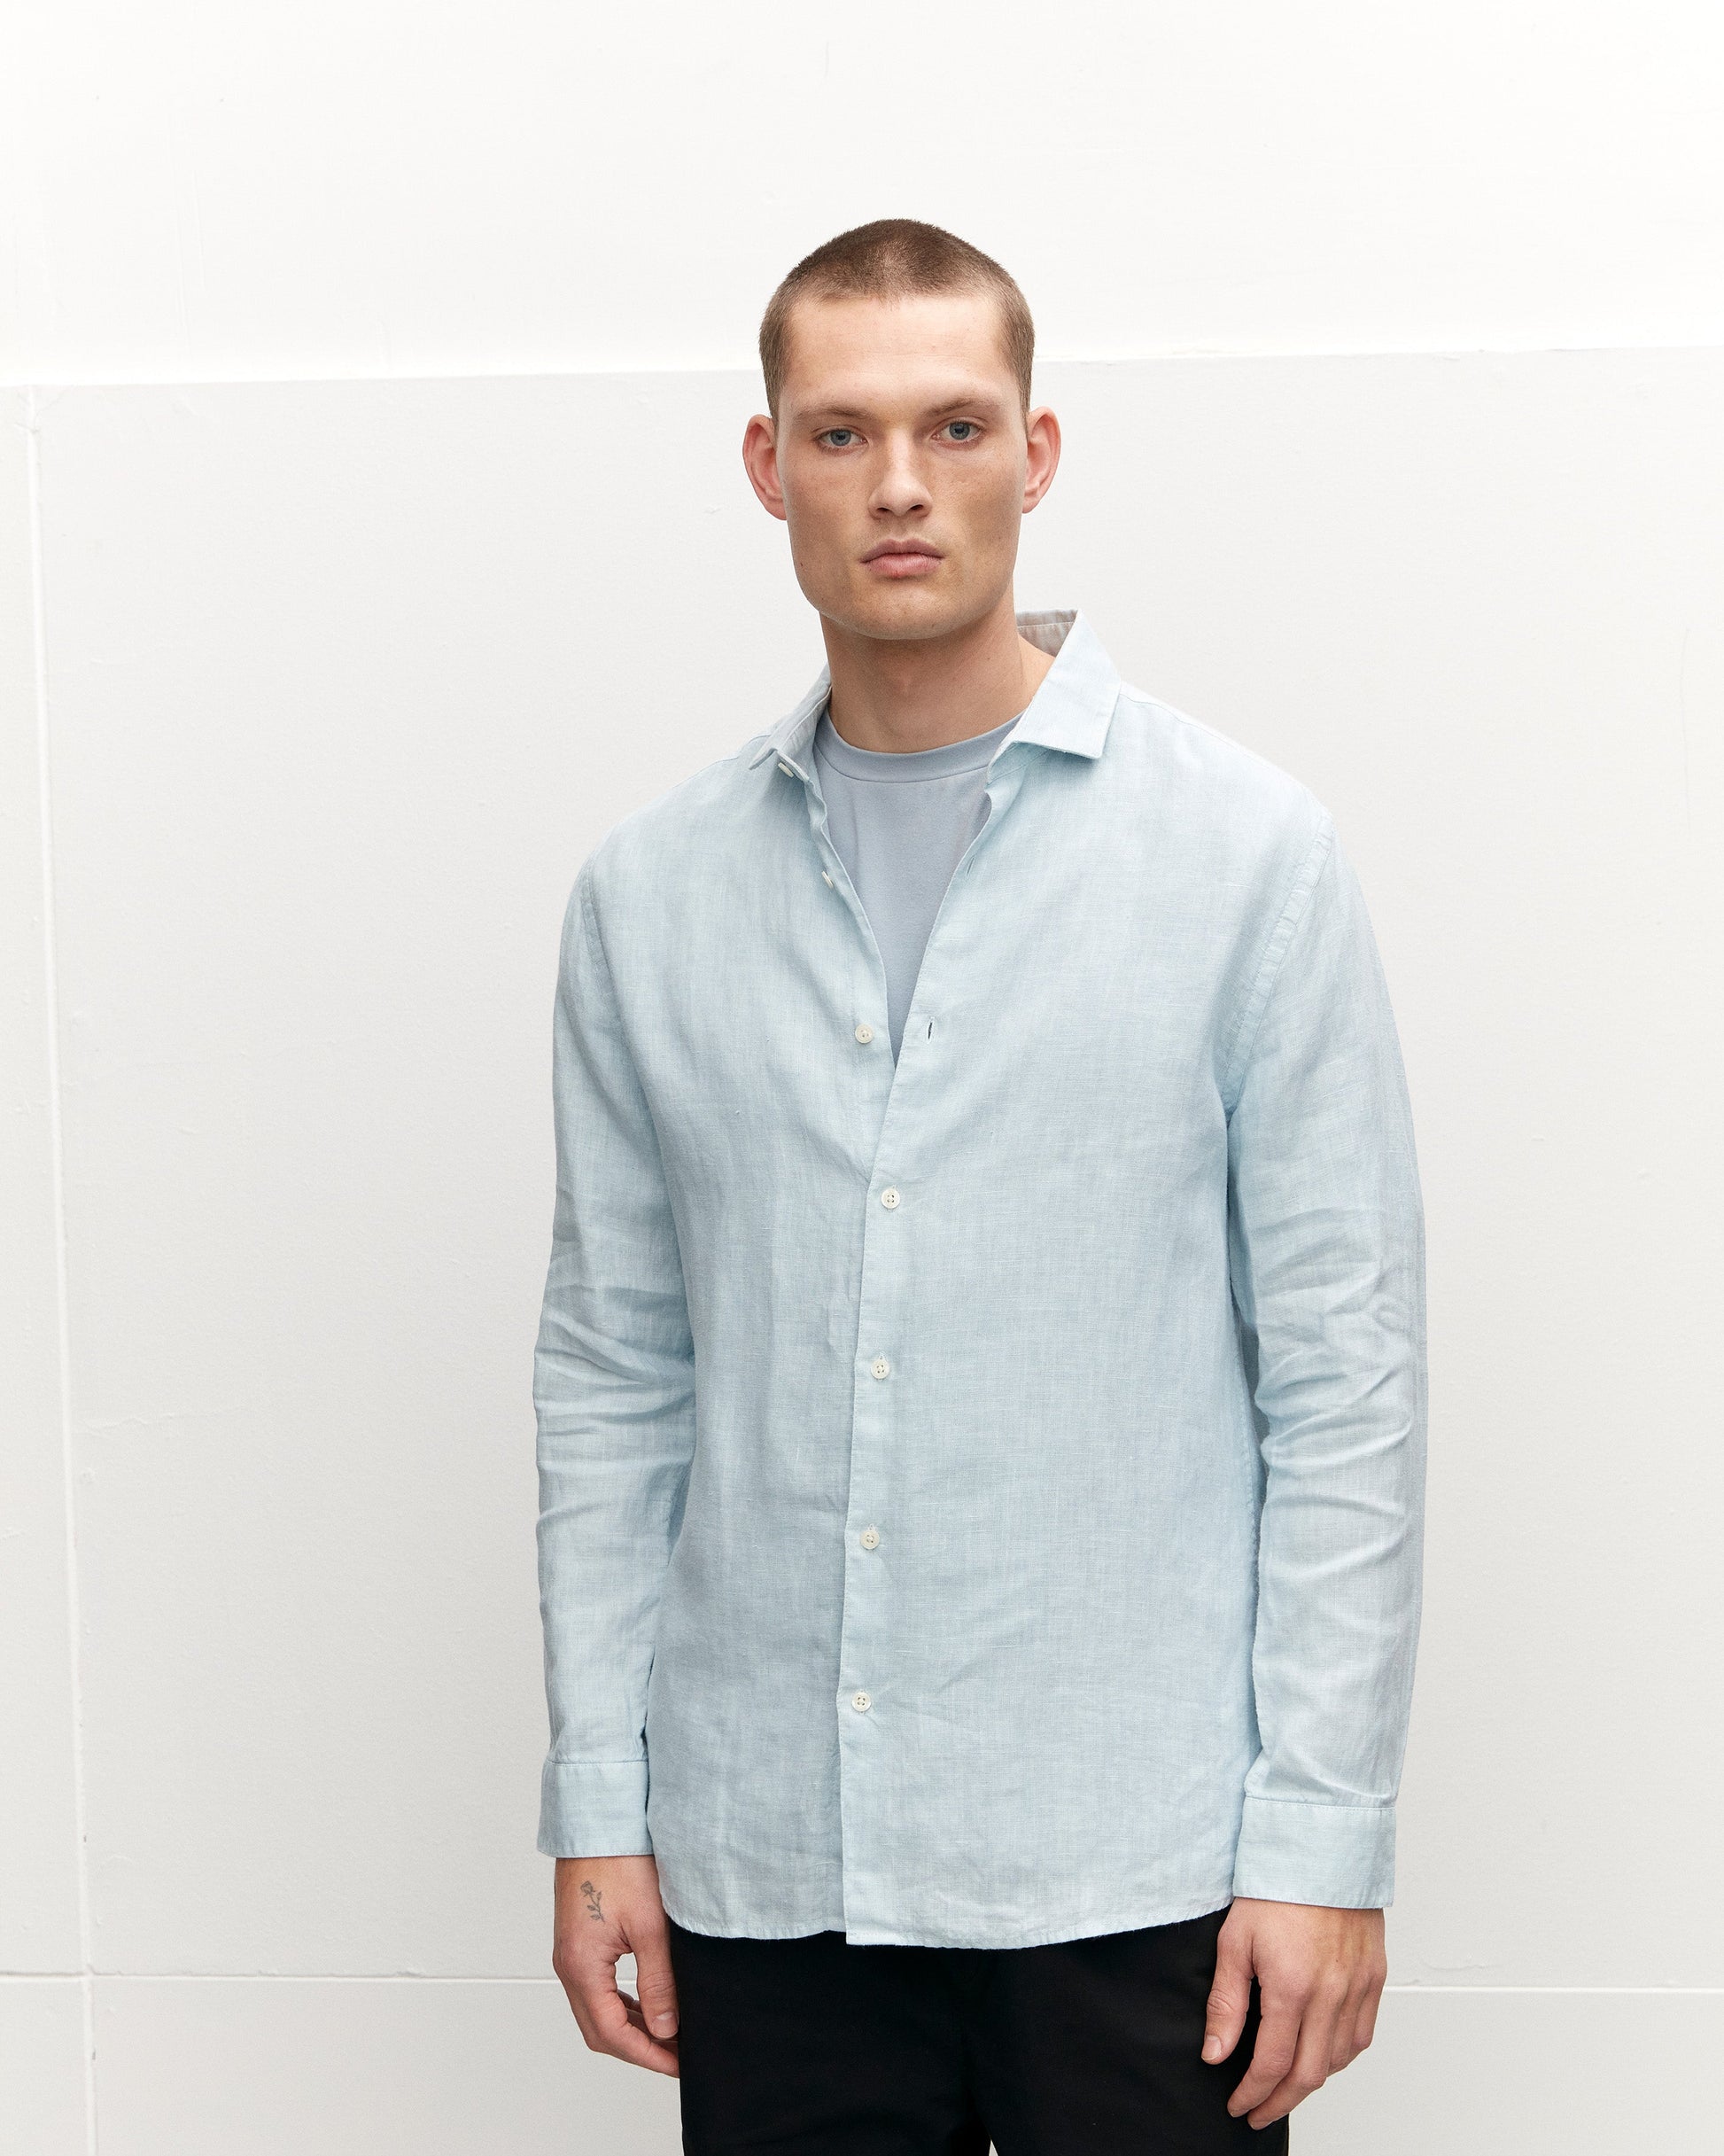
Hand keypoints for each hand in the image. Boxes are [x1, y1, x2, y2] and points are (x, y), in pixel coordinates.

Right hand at [552, 1854, 680, 2076]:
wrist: (599, 1820)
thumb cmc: (622, 1863)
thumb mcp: (650, 1926)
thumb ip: (658, 1982)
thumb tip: (666, 2030)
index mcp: (581, 1966)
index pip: (612, 2033)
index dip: (647, 2055)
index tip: (679, 2064)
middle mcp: (568, 1965)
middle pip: (599, 2030)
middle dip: (638, 2048)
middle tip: (678, 2055)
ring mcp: (570, 1954)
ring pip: (597, 2011)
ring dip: (630, 2028)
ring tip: (669, 2034)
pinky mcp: (578, 1941)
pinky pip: (597, 1988)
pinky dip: (622, 2004)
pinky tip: (648, 2004)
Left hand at [1202, 1897, 1385, 2128]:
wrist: (1320, 1847)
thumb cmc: (1274, 1887)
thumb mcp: (1234, 1942)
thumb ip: (1226, 2004)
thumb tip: (1215, 2054)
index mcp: (1293, 1987)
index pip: (1273, 2064)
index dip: (1253, 2093)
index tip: (1238, 2105)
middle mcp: (1332, 1994)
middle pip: (1310, 2075)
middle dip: (1280, 2102)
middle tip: (1258, 2111)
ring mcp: (1358, 1987)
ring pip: (1339, 2060)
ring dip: (1311, 2082)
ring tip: (1284, 2086)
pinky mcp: (1375, 1976)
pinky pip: (1363, 2035)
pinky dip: (1341, 2056)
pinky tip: (1321, 2056)